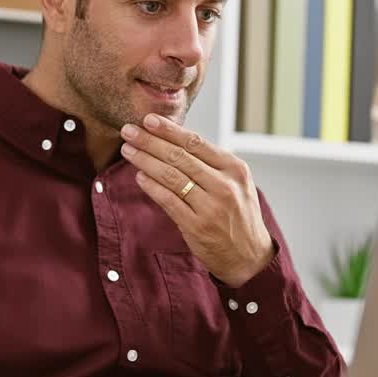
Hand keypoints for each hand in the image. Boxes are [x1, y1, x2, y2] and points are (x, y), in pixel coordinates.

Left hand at [120, 114, 273, 287]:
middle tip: (129, 131)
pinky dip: (152, 187)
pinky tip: (139, 176)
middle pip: (180, 156)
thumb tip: (174, 142)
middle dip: (150, 141)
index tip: (149, 120)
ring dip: (145, 161)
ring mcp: (211, 206)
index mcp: (235, 169)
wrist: (249, 256)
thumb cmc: (238, 216)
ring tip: (128, 150)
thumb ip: (212, 165)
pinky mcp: (197, 226)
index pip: (196, 142)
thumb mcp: (237, 184)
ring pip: (171, 176)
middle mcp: (225, 185)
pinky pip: (168, 201)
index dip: (170, 130)